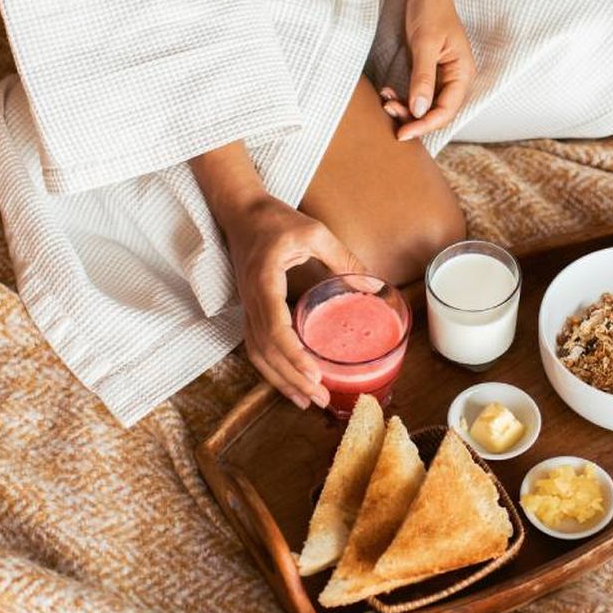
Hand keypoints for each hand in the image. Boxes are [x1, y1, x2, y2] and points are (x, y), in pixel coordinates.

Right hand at [217, 196, 367, 409]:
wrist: (240, 211)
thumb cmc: (275, 219)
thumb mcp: (314, 231)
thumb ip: (342, 257)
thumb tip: (371, 284)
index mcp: (264, 281)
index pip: (274, 327)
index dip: (292, 354)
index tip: (314, 373)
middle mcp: (251, 299)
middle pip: (266, 350)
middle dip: (291, 378)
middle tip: (320, 399)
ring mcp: (246, 307)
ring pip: (257, 354)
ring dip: (280, 380)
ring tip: (307, 401)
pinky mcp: (249, 310)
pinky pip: (256, 346)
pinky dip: (272, 369)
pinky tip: (291, 382)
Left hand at [383, 0, 474, 141]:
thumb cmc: (430, 10)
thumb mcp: (425, 44)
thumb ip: (423, 78)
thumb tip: (419, 111)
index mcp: (462, 73)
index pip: (447, 110)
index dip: (425, 125)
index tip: (402, 132)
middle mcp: (455, 78)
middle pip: (437, 112)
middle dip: (413, 118)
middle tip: (388, 112)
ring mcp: (442, 76)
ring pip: (426, 106)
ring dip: (406, 108)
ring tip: (386, 100)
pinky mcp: (428, 71)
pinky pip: (418, 94)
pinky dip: (403, 97)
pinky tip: (388, 92)